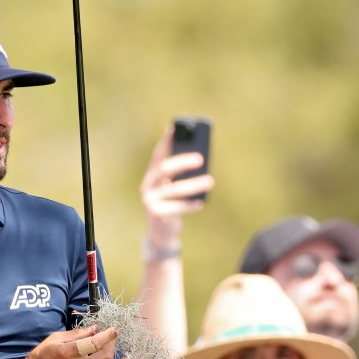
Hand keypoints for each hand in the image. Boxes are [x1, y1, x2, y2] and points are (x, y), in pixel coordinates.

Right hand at [20, 327, 117, 358]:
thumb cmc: (40, 358)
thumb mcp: (54, 339)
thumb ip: (76, 334)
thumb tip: (94, 329)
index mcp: (67, 353)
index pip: (95, 343)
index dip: (108, 336)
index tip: (114, 330)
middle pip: (105, 356)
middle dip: (111, 345)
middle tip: (109, 337)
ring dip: (103, 354)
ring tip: (97, 346)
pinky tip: (88, 358)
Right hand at [140, 125, 214, 250]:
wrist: (162, 231)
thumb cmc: (172, 204)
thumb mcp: (175, 188)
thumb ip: (182, 175)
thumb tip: (200, 160)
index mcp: (152, 175)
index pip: (158, 154)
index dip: (165, 141)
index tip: (175, 128)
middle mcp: (148, 185)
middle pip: (163, 168)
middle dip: (182, 161)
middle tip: (201, 159)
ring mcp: (150, 199)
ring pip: (172, 189)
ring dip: (193, 184)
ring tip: (210, 181)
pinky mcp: (156, 214)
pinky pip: (176, 208)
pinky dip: (189, 205)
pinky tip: (201, 203)